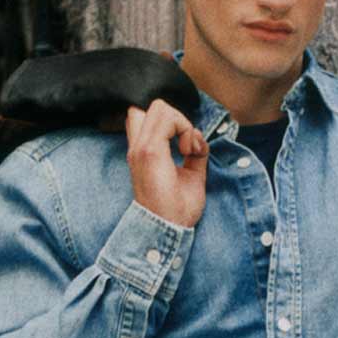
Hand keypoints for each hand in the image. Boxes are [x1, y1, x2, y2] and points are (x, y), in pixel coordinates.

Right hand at [124, 98, 208, 228]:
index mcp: (143, 153)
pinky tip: (188, 152)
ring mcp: (141, 148)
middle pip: (154, 107)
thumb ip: (194, 155)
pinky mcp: (149, 151)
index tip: (184, 145)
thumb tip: (199, 138)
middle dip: (178, 119)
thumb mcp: (191, 176)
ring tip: (188, 150)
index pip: (145, 116)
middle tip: (187, 146)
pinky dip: (185, 129)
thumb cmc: (177, 210)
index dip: (170, 122)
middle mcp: (138, 147)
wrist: (167, 230)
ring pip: (160, 107)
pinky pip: (167, 117)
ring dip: (182, 123)